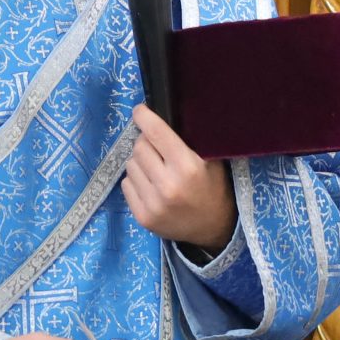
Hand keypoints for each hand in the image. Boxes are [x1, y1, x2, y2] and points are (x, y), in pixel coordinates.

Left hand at [123, 106, 237, 253]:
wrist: (213, 228)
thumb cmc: (213, 188)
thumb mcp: (211, 160)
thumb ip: (190, 139)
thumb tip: (162, 115)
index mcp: (188, 167)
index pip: (156, 132)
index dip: (144, 116)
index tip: (139, 110)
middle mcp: (168, 185)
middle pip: (139, 147)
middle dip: (145, 142)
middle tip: (156, 147)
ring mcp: (153, 203)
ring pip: (130, 165)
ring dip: (140, 162)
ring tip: (155, 169)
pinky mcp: (142, 217)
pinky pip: (126, 184)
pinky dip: (135, 180)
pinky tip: (151, 185)